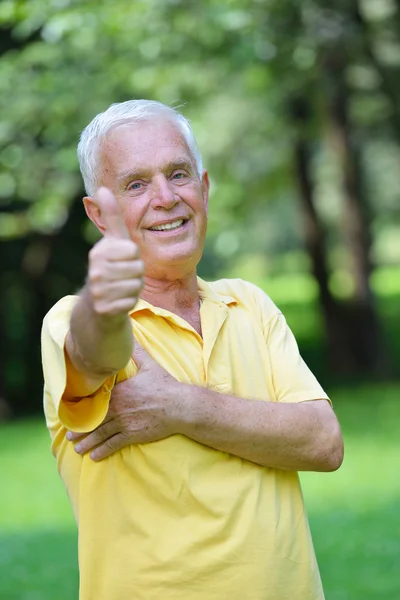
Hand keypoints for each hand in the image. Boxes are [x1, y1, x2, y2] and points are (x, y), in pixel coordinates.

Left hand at [67, 345, 181, 459]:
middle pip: (94, 421)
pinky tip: (95, 457)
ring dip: (88, 443)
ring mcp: (124, 423)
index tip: (73, 413)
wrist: (180, 406)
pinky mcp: (133, 434)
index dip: (84, 408)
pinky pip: (114, 444)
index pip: (96, 401)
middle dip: (80, 430)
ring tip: (78, 449)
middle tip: (69, 436)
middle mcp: (118, 408)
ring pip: (101, 435)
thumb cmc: (165, 385)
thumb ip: (137, 353)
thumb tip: (131, 336)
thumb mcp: (150, 366)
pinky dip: (103, 451)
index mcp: (119, 392)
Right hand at [88, 187, 143, 316]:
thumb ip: (112, 216)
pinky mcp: (104, 308)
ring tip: (121, 287)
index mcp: (99, 252)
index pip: (133, 251)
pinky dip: (128, 302)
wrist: (98, 303)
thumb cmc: (111, 267)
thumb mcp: (113, 241)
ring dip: (133, 288)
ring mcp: (98, 290)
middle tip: (123, 276)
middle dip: (135, 274)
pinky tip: (118, 300)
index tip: (122, 260)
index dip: (133, 257)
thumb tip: (102, 188)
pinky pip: (130, 302)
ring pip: (135, 286)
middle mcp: (96, 271)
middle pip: (137, 269)